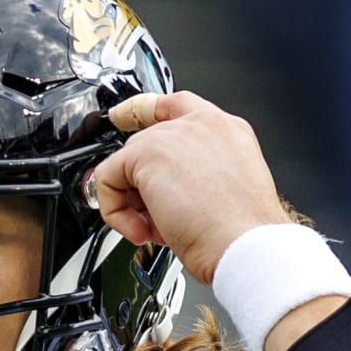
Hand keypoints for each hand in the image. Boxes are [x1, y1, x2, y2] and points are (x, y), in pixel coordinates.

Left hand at [94, 91, 294, 286]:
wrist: (243, 244)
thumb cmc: (241, 234)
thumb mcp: (223, 198)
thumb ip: (194, 182)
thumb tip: (158, 197)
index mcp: (226, 132)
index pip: (177, 107)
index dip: (147, 112)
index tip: (123, 116)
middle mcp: (202, 124)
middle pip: (147, 142)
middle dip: (143, 188)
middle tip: (158, 222)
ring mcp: (175, 134)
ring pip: (127, 162)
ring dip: (133, 205)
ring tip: (155, 231)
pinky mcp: (148, 152)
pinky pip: (107, 178)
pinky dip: (114, 211)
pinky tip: (140, 231)